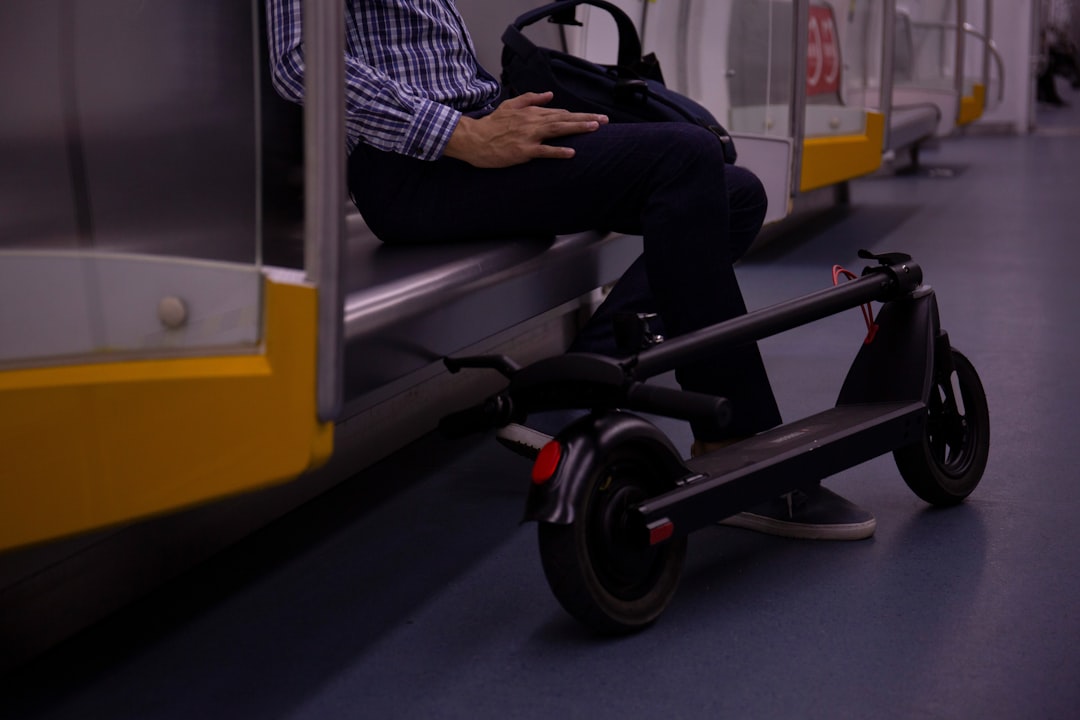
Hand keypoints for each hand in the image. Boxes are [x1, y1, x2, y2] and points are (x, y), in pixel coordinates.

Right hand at [443, 91, 607, 167]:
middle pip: (563, 118)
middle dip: (585, 119)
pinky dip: (558, 151)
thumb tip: (550, 94)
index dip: (577, 115)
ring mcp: (528, 136)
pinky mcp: (523, 151)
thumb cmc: (491, 124)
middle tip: (605, 121)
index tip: (594, 118)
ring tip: (595, 128)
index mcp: (530, 112)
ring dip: (577, 128)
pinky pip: (544, 151)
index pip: (559, 112)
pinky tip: (572, 152)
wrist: (474, 139)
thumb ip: (530, 98)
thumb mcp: (510, 105)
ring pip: (557, 130)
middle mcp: (532, 122)